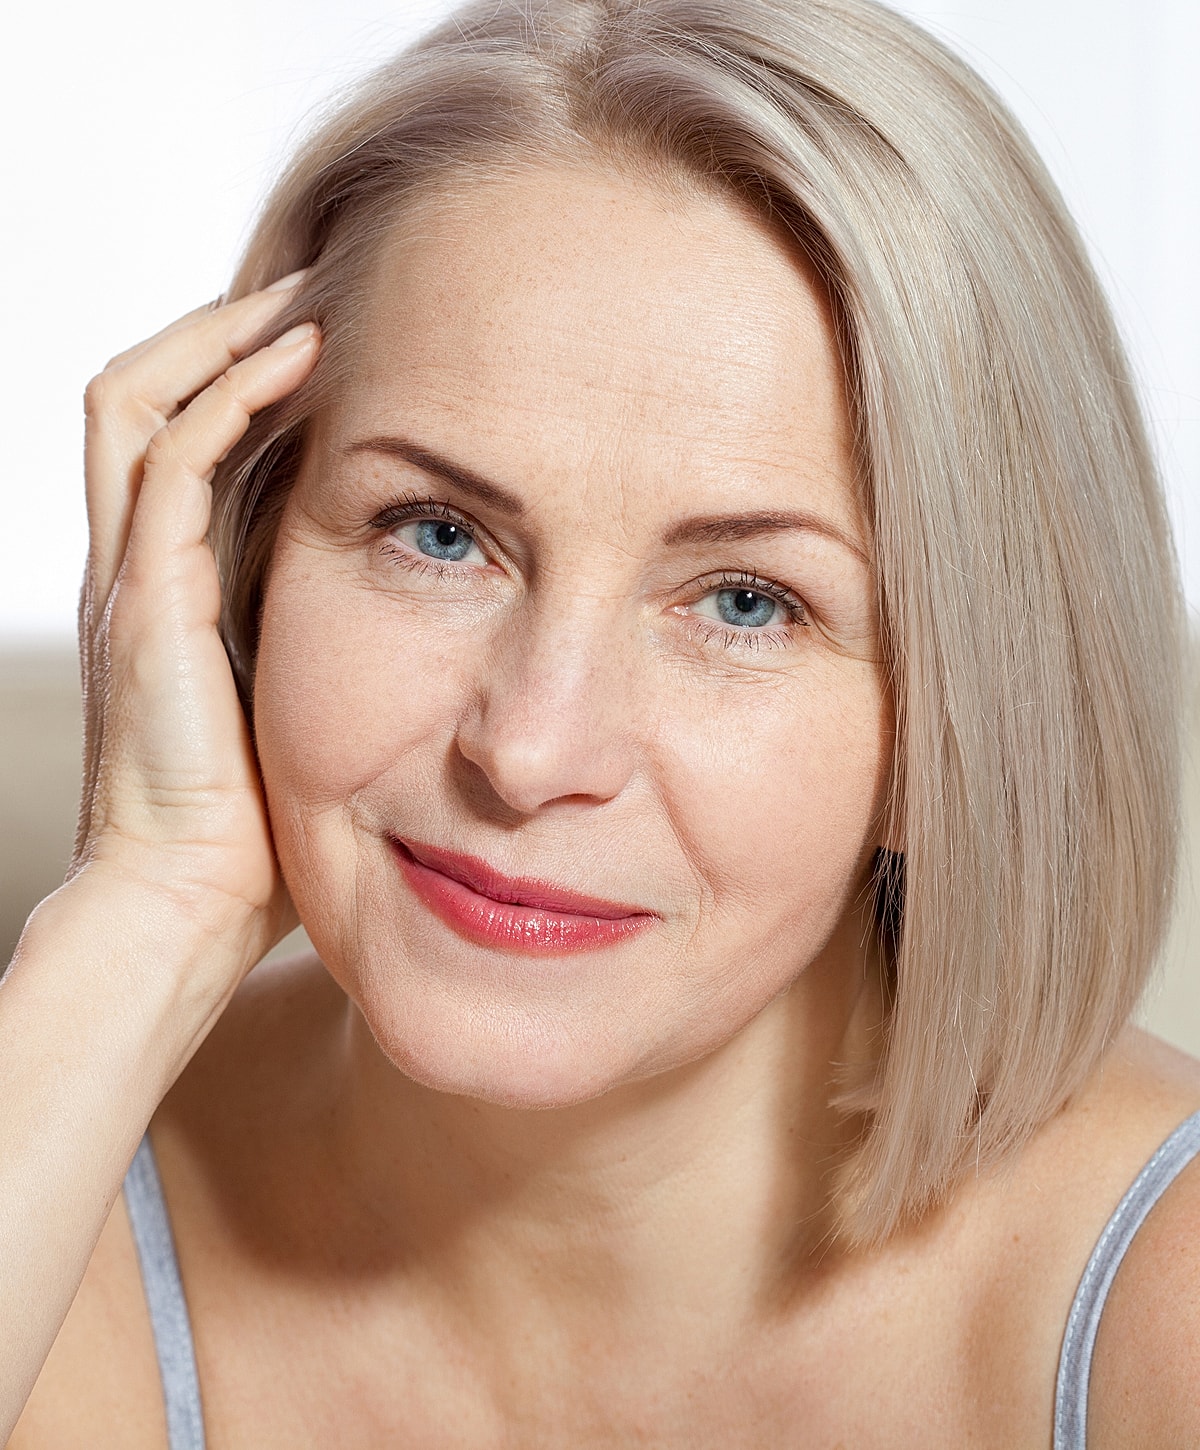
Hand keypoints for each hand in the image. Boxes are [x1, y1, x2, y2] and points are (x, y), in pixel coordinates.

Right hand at [73, 276, 319, 988]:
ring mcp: (128, 578)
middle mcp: (132, 568)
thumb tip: (419, 624)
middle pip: (140, 395)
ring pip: (135, 400)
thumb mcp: (303, 713)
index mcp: (166, 592)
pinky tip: (303, 359)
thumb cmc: (256, 833)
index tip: (330, 341)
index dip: (233, 374)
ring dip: (220, 335)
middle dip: (222, 327)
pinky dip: (229, 393)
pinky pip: (172, 458)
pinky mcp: (144, 600)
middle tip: (316, 286)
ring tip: (307, 295)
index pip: (174, 438)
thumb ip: (327, 654)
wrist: (188, 908)